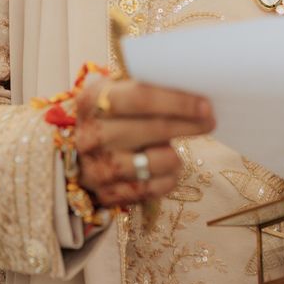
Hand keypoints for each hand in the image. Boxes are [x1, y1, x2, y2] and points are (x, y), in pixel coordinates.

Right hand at [74, 75, 214, 207]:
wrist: (74, 154)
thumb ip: (146, 89)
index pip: (140, 97)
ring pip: (155, 162)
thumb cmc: (109, 117)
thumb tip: (193, 89)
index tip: (205, 104)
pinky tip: (167, 169)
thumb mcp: (115, 93)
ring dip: (174, 155)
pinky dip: (167, 178)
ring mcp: (97, 167)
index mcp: (93, 101)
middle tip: (210, 121)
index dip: (177, 101)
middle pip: (153, 129)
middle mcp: (92, 135)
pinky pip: (152, 189)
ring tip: (173, 149)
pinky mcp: (107, 194)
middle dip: (188, 125)